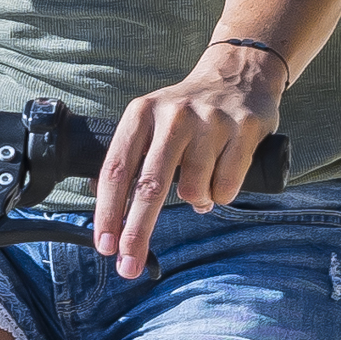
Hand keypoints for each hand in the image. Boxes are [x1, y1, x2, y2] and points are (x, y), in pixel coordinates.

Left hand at [92, 34, 290, 271]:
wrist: (239, 74)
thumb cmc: (187, 109)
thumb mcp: (149, 120)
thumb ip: (128, 155)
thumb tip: (97, 197)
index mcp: (142, 113)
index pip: (117, 169)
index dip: (107, 212)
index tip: (105, 246)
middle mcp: (173, 115)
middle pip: (150, 187)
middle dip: (137, 232)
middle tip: (129, 265)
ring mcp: (210, 122)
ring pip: (193, 191)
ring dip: (196, 202)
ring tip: (201, 187)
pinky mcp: (243, 129)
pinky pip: (226, 187)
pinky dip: (221, 195)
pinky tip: (222, 178)